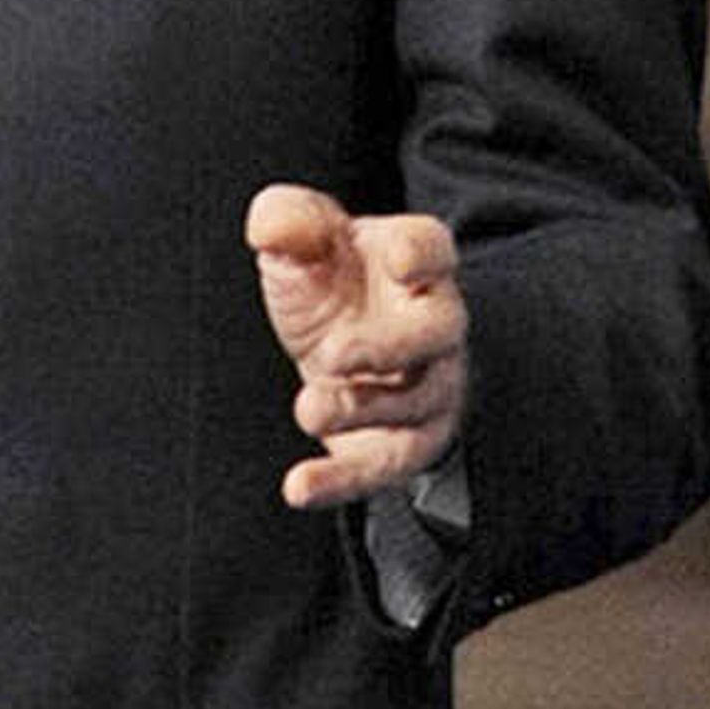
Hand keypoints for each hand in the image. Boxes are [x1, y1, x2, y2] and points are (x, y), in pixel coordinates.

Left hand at [247, 183, 466, 510]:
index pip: (431, 248)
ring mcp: (428, 387)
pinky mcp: (404, 443)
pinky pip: (383, 468)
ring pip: (414, 404)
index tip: (398, 260)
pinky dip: (342, 481)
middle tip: (331, 355)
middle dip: (389, 345)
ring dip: (361, 410)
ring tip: (308, 409)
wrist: (345, 347)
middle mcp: (434, 324)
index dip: (419, 254)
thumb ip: (288, 221)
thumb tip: (271, 229)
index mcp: (416, 261)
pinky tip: (299, 487)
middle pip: (438, 331)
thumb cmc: (329, 282)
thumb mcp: (301, 240)